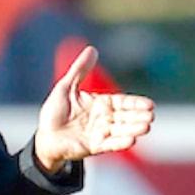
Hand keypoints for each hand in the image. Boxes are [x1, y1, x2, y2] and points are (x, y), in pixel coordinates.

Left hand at [34, 46, 154, 173]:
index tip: (150, 104)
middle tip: (151, 116)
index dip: (135, 103)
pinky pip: (109, 144)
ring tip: (146, 127)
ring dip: (133, 129)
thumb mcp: (67, 86)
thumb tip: (92, 49)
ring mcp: (100, 133)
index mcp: (100, 104)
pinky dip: (120, 143)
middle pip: (125, 117)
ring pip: (120, 130)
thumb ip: (80, 69)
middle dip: (138, 117)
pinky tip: (131, 140)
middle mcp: (103, 119)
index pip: (122, 102)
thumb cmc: (55, 111)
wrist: (44, 135)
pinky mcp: (93, 146)